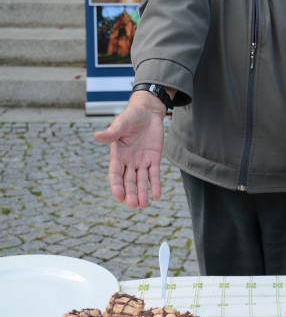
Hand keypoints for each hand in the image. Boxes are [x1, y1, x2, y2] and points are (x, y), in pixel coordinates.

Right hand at [94, 92, 165, 209]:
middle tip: (132, 205)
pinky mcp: (154, 159)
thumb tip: (97, 136)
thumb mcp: (121, 124)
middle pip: (128, 181)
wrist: (148, 111)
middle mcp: (128, 161)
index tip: (119, 196)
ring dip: (142, 193)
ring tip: (143, 205)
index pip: (115, 174)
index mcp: (117, 155)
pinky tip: (157, 195)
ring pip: (141, 180)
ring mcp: (141, 161)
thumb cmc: (131, 116)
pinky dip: (155, 184)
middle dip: (130, 193)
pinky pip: (154, 174)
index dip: (116, 185)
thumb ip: (112, 133)